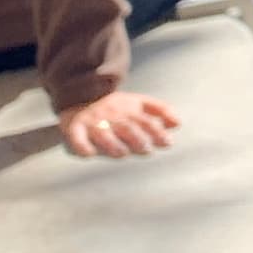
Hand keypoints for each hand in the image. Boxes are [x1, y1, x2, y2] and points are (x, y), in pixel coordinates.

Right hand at [60, 91, 181, 159]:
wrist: (78, 98)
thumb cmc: (114, 107)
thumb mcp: (138, 103)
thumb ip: (159, 111)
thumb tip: (178, 123)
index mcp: (128, 109)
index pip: (145, 121)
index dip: (157, 132)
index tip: (167, 143)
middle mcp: (111, 115)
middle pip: (126, 127)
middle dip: (137, 138)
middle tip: (146, 150)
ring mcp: (93, 122)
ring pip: (103, 133)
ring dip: (113, 144)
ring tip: (122, 153)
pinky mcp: (74, 128)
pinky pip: (76, 137)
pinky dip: (82, 146)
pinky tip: (89, 154)